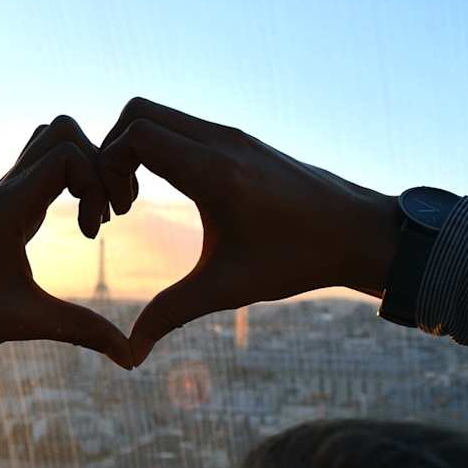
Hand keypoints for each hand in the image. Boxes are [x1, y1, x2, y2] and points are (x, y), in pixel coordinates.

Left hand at [0, 116, 132, 382]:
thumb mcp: (26, 322)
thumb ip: (81, 331)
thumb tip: (131, 358)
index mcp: (8, 206)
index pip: (66, 154)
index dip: (96, 183)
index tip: (95, 232)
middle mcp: (6, 190)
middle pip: (61, 131)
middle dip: (98, 164)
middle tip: (108, 214)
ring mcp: (5, 195)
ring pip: (50, 143)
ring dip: (84, 167)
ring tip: (96, 216)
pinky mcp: (7, 208)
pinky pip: (45, 168)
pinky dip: (73, 182)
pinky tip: (81, 226)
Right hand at [99, 98, 401, 364]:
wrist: (359, 233)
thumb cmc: (298, 260)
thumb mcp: (229, 289)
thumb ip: (171, 314)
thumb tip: (129, 356)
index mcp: (217, 172)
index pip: (138, 133)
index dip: (108, 166)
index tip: (116, 213)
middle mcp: (222, 142)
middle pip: (139, 112)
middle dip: (111, 152)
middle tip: (117, 202)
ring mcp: (231, 135)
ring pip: (159, 115)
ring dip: (133, 150)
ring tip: (134, 201)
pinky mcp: (238, 140)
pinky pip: (180, 126)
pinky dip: (157, 149)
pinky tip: (165, 194)